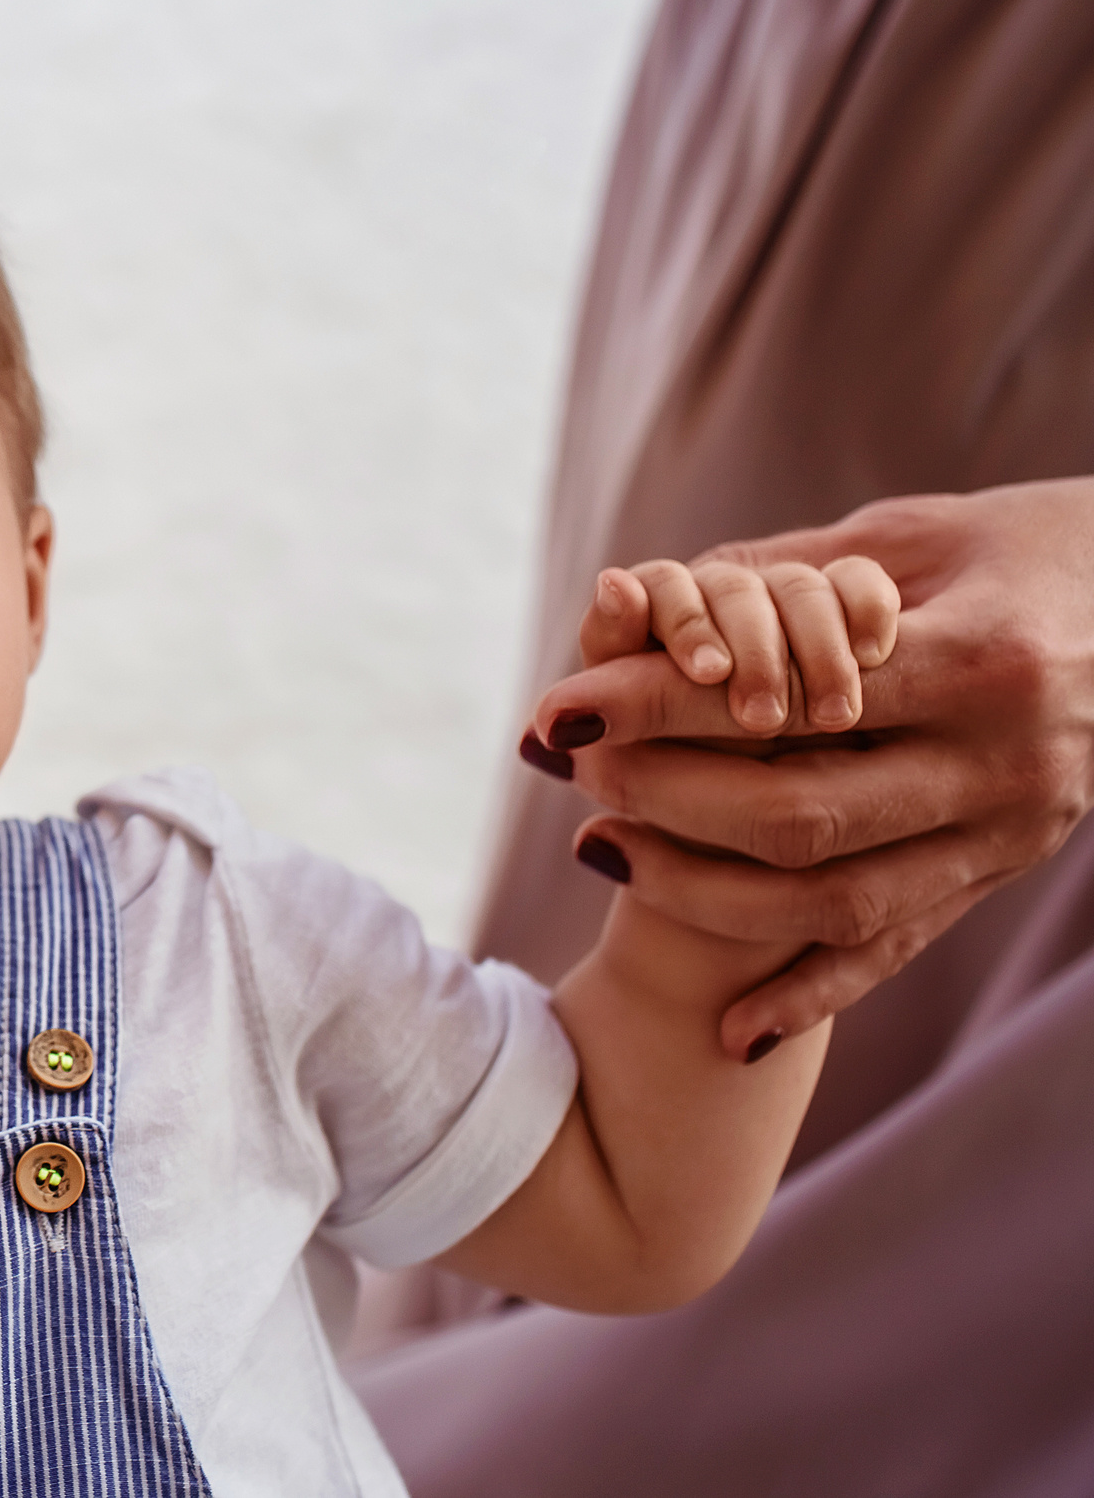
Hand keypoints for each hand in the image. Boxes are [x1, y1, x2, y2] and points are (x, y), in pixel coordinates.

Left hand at [526, 480, 1093, 1057]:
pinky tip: (729, 1032)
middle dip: (663, 797)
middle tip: (570, 769)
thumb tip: (634, 600)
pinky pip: (897, 955)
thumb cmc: (1013, 550)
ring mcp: (1009, 837)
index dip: (658, 708)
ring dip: (702, 892)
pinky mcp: (1000, 878)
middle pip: (801, 814)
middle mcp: (1005, 765)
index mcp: (984, 662)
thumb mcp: (906, 537)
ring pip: (835, 902)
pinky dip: (810, 999)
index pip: (790, 701)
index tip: (557, 707)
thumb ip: (781, 573)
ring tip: (597, 850)